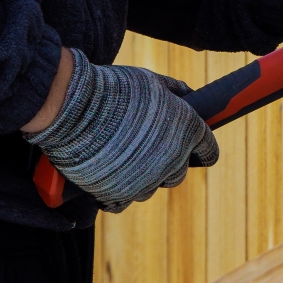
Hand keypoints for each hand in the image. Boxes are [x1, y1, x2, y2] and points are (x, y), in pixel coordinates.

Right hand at [23, 49, 218, 212]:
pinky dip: (117, 193)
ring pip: (151, 188)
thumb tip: (188, 94)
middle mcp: (172, 160)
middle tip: (150, 150)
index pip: (209, 151)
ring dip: (142, 178)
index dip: (203, 149)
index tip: (197, 150)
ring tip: (123, 160)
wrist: (73, 106)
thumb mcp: (152, 80)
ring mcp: (145, 180)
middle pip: (179, 173)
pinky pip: (122, 202)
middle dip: (170, 163)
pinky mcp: (117, 193)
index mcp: (189, 132)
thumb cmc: (116, 88)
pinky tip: (109, 179)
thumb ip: (175, 90)